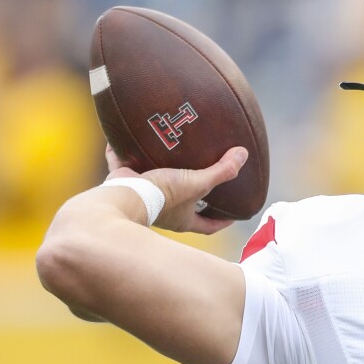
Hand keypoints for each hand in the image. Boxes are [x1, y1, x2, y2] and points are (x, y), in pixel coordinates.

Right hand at [105, 144, 246, 234]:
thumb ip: (221, 171)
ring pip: (152, 185)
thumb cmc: (163, 195)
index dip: (222, 221)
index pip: (208, 225)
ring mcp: (142, 199)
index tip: (233, 216)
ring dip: (159, 172)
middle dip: (191, 195)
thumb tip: (243, 155)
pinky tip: (122, 138)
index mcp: (182, 219)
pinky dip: (120, 153)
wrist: (124, 197)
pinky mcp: (122, 184)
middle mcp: (163, 212)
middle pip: (181, 206)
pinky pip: (121, 165)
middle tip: (202, 180)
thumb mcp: (197, 183)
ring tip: (168, 155)